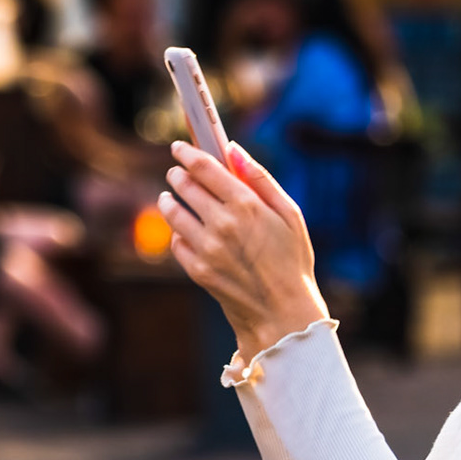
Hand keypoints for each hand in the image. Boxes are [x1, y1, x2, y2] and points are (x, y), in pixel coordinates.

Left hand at [158, 141, 329, 362]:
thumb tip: (234, 150)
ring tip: (169, 197)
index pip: (205, 167)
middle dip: (178, 175)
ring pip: (173, 212)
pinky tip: (184, 231)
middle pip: (186, 186)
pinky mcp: (198, 270)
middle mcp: (223, 224)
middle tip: (176, 172)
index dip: (188, 153)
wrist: (283, 312)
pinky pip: (177, 242)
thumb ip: (261, 179)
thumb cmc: (292, 260)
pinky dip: (178, 233)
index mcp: (247, 205)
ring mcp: (207, 248)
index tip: (179, 147)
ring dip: (168, 200)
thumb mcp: (290, 214)